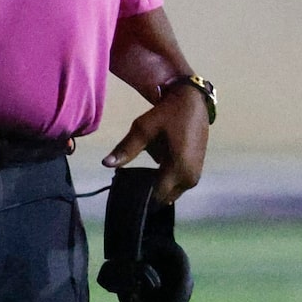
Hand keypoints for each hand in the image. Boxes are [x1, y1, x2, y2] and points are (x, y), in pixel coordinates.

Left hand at [102, 83, 209, 205]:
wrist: (193, 102)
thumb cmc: (168, 114)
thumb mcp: (144, 129)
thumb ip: (126, 149)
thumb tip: (106, 163)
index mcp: (178, 169)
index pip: (155, 196)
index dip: (139, 196)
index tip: (123, 191)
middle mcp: (189, 179)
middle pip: (162, 198)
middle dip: (147, 194)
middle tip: (129, 183)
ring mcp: (194, 177)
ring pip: (170, 193)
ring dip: (156, 187)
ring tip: (138, 176)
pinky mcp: (195, 173)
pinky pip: (176, 186)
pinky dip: (164, 181)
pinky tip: (151, 171)